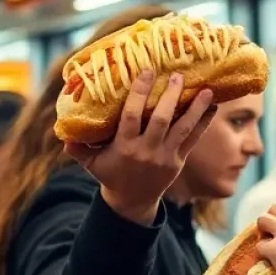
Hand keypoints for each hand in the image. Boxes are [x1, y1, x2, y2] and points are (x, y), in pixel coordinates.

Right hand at [64, 71, 215, 225]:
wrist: (132, 202)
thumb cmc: (110, 173)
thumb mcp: (91, 162)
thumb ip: (77, 148)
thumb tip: (63, 134)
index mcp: (125, 147)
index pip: (131, 117)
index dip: (139, 93)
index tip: (147, 72)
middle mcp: (147, 151)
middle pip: (160, 121)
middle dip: (170, 97)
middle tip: (178, 75)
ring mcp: (165, 157)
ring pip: (183, 129)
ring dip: (195, 108)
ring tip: (206, 89)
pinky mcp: (179, 161)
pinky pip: (194, 139)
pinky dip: (204, 122)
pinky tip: (213, 106)